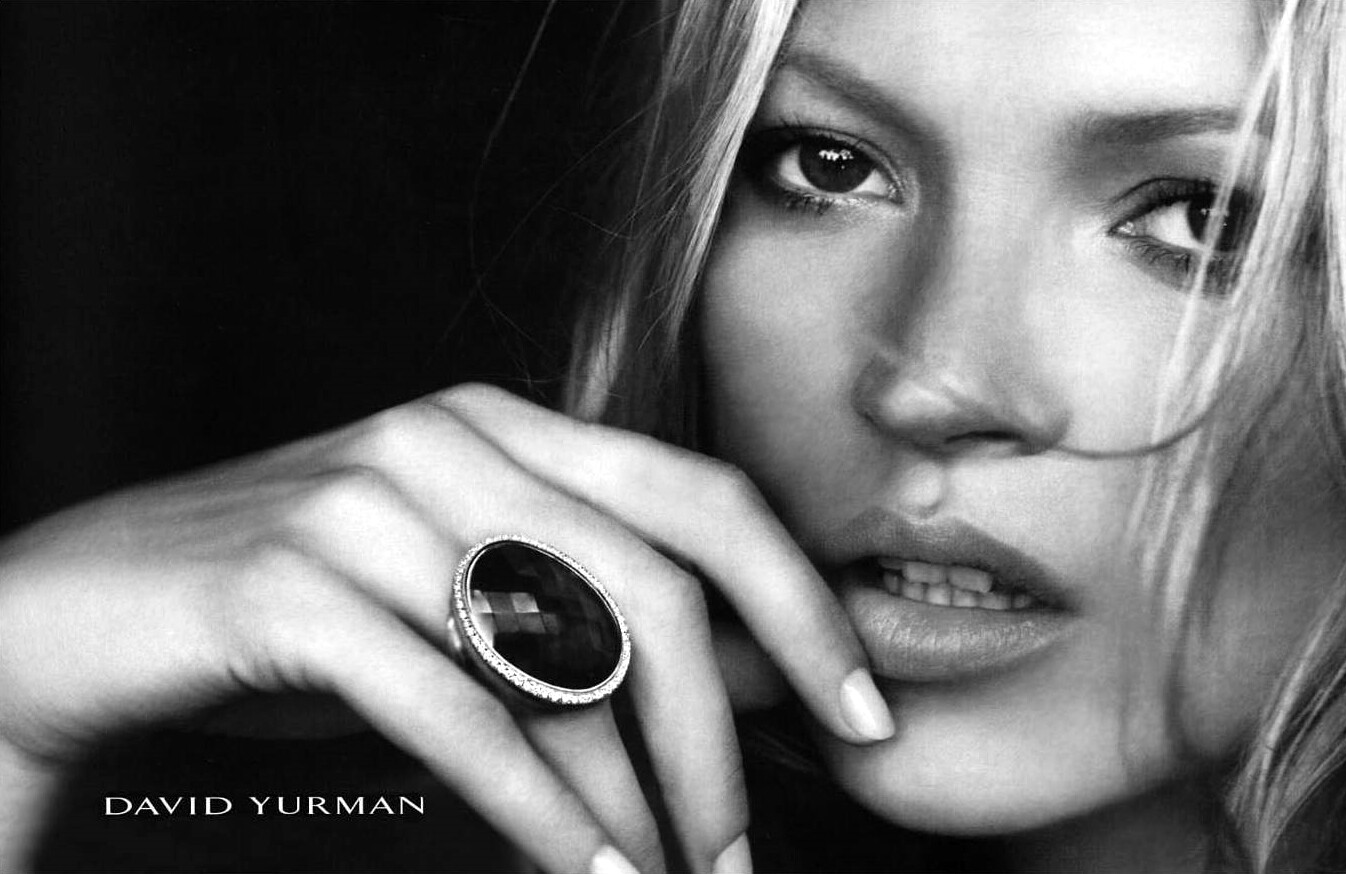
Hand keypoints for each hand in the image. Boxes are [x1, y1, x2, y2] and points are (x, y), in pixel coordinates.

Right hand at [0, 383, 891, 872]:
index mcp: (502, 423)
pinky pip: (454, 714)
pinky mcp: (286, 589)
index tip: (859, 708)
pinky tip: (584, 867)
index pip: (700, 496)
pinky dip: (536, 809)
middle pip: (650, 586)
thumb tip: (743, 680)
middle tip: (744, 846)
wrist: (80, 608)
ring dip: (636, 792)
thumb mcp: (454, 589)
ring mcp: (362, 504)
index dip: (798, 604)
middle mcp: (445, 441)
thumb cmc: (294, 602)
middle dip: (724, 734)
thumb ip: (582, 612)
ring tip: (669, 870)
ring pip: (558, 662)